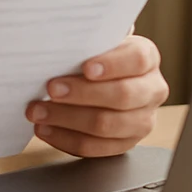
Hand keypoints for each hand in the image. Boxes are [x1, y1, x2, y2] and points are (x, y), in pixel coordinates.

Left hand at [25, 33, 167, 157]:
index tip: (86, 68)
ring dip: (68, 119)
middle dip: (83, 93)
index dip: (112, 64)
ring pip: (108, 125)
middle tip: (52, 89)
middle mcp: (152, 90)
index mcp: (147, 57)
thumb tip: (60, 42)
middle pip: (122, 95)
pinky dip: (66, 139)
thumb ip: (87, 43)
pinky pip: (96, 148)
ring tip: (39, 111)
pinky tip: (46, 129)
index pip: (136, 59)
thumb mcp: (97, 43)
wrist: (105, 79)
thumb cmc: (96, 56)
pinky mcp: (126, 143)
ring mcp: (142, 120)